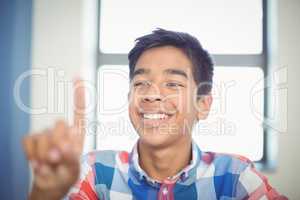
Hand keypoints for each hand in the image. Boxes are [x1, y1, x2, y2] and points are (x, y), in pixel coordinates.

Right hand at [22, 78, 85, 199]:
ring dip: (45, 155)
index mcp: (77, 134)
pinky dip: (32, 155)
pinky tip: (39, 162)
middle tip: (59, 159)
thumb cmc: (65, 173)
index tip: (78, 77)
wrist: (50, 184)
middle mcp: (62, 130)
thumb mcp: (73, 168)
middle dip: (58, 144)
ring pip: (43, 136)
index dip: (78, 94)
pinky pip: (28, 142)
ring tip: (50, 164)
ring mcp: (45, 134)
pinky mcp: (31, 139)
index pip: (79, 111)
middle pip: (59, 124)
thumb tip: (62, 144)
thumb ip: (71, 156)